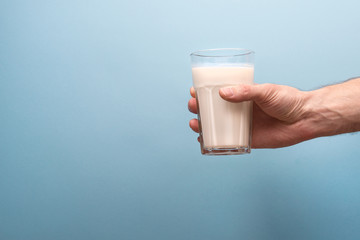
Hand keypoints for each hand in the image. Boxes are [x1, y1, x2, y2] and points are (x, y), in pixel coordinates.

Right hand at [188, 84, 311, 147]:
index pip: (220, 92)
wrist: (305, 118)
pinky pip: (229, 142)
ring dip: (203, 125)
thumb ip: (245, 92)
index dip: (205, 91)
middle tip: (193, 106)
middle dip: (200, 108)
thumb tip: (223, 92)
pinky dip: (215, 143)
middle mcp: (241, 110)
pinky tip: (204, 142)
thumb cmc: (288, 100)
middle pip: (215, 109)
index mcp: (244, 96)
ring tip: (194, 124)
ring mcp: (243, 125)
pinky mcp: (249, 139)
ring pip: (218, 125)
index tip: (194, 91)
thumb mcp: (265, 91)